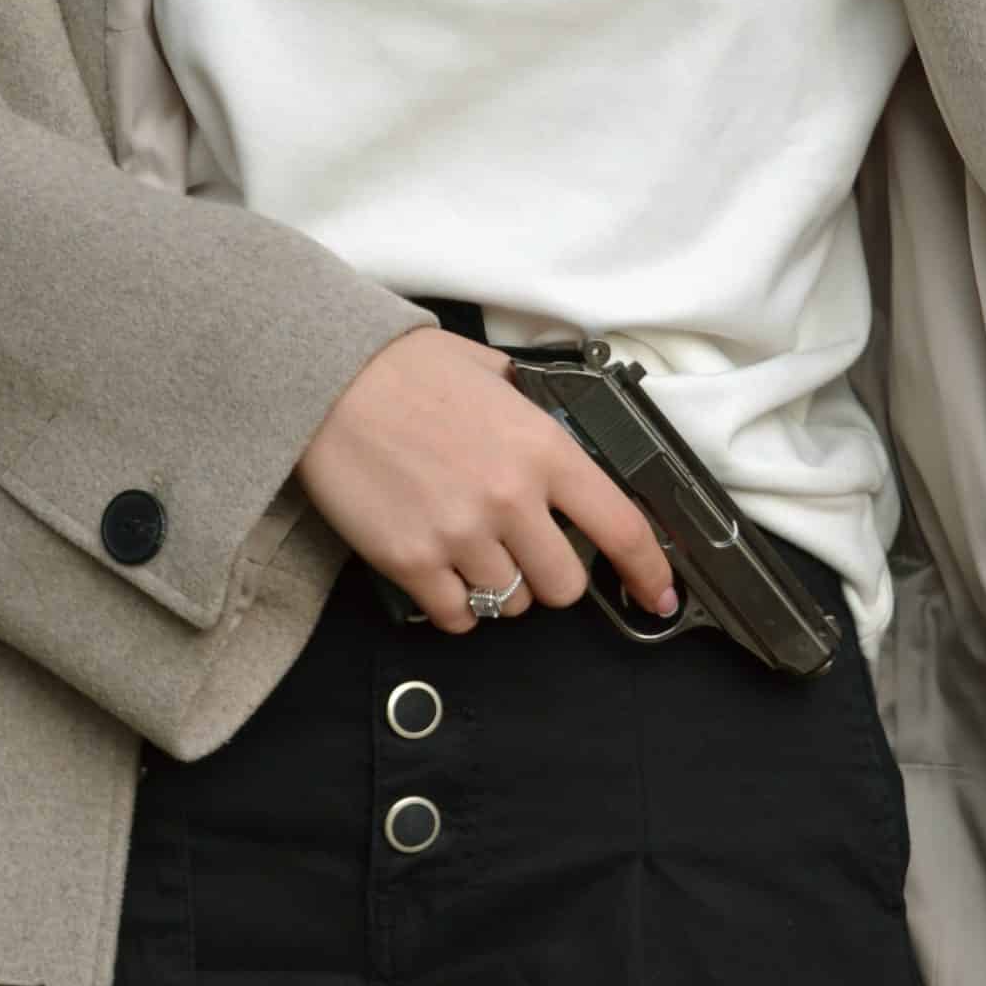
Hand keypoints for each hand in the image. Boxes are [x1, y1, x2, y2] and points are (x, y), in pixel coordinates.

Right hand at [295, 326, 677, 632]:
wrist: (326, 377)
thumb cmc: (404, 369)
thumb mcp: (494, 375)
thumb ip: (536, 417)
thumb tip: (558, 443)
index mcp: (543, 449)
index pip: (621, 527)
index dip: (649, 571)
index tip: (659, 594)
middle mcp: (510, 499)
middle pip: (564, 586)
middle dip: (551, 578)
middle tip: (526, 556)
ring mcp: (460, 534)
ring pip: (509, 603)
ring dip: (498, 588)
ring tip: (470, 551)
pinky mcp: (411, 560)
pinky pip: (456, 616)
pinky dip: (456, 606)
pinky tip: (442, 574)